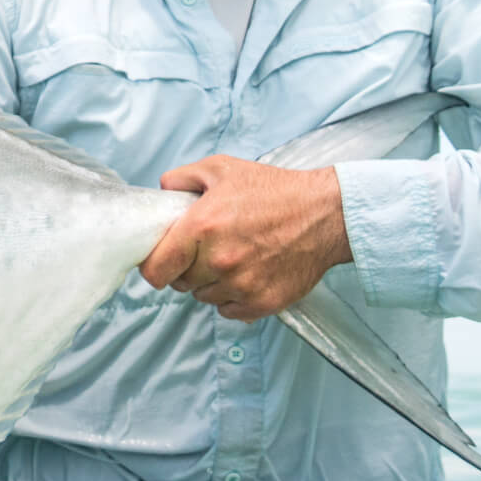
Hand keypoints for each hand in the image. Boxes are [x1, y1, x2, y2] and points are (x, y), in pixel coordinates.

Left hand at [139, 156, 350, 321]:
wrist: (326, 214)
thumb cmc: (275, 190)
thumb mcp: (222, 168)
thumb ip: (182, 178)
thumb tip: (162, 192)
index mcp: (202, 227)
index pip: (155, 269)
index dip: (154, 266)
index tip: (162, 261)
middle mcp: (219, 261)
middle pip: (180, 283)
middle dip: (186, 269)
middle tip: (205, 250)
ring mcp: (241, 286)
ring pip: (204, 297)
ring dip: (210, 283)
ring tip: (232, 259)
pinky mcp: (262, 303)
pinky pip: (229, 311)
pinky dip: (233, 298)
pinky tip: (247, 274)